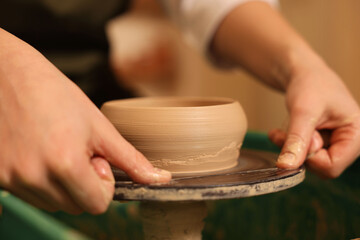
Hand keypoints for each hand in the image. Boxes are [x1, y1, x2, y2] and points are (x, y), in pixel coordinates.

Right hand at [0, 29, 170, 214]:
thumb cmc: (53, 92)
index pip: (97, 205)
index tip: (97, 160)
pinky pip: (30, 195)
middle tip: (77, 151)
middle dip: (85, 184)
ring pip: (54, 204)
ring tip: (57, 149)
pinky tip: (40, 153)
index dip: (104, 184)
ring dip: (63, 185)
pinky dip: (42, 182)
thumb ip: (130, 159)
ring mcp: (12, 179)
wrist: (5, 72)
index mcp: (64, 163)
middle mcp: (34, 177)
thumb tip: (159, 179)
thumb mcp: (98, 125)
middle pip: (76, 207)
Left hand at [269, 62, 359, 177]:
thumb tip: (286, 167)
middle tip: (288, 132)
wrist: (304, 73)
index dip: (310, 158)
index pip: (332, 167)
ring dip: (291, 148)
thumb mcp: (303, 111)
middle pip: (321, 167)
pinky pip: (302, 155)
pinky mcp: (322, 143)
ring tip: (281, 131)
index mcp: (357, 135)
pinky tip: (279, 133)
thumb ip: (297, 140)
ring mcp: (335, 144)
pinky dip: (288, 145)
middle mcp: (349, 143)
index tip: (301, 138)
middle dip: (300, 152)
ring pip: (308, 162)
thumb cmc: (310, 84)